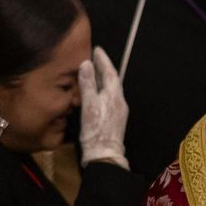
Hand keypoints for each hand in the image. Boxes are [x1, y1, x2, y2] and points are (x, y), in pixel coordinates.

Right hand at [78, 47, 128, 168]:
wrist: (104, 155)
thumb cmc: (95, 131)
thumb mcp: (88, 106)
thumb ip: (87, 84)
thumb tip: (86, 64)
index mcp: (114, 96)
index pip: (110, 72)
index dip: (103, 60)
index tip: (97, 49)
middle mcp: (119, 101)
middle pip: (112, 80)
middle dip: (103, 68)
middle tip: (94, 57)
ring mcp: (119, 111)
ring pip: (111, 89)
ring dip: (103, 79)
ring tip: (93, 72)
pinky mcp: (115, 119)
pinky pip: (110, 98)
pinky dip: (102, 89)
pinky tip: (96, 92)